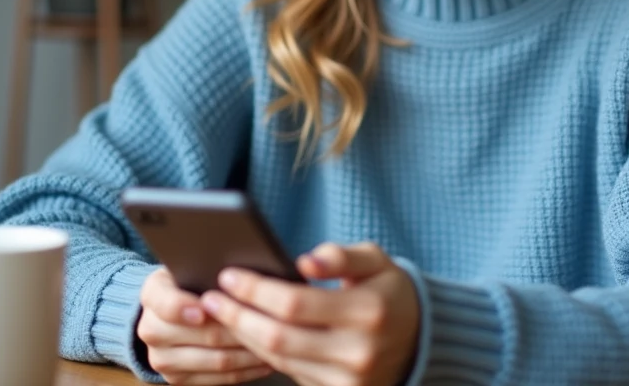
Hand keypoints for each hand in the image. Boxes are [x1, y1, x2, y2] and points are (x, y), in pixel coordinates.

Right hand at [137, 266, 274, 383]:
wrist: (169, 312)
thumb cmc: (191, 282)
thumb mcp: (191, 266)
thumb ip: (209, 268)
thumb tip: (242, 276)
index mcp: (152, 294)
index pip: (166, 303)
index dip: (186, 307)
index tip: (207, 307)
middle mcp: (150, 329)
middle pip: (202, 334)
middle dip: (239, 329)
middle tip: (269, 322)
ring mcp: (162, 358)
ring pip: (215, 359)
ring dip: (249, 353)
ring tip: (275, 342)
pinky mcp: (176, 379)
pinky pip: (217, 379)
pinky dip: (245, 370)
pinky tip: (265, 359)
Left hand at [202, 242, 420, 385]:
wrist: (419, 338)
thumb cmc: (388, 291)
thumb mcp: (376, 261)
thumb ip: (342, 256)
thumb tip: (306, 262)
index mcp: (369, 311)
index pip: (295, 303)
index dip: (256, 290)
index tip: (228, 276)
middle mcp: (357, 351)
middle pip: (279, 337)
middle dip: (237, 316)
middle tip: (210, 297)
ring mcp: (347, 380)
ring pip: (278, 359)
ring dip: (243, 336)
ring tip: (220, 313)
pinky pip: (289, 372)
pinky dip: (263, 352)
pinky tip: (247, 333)